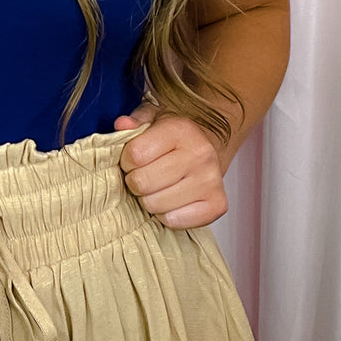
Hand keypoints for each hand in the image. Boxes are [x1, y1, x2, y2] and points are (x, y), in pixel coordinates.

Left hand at [114, 105, 228, 228]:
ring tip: (157, 188)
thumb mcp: (152, 119)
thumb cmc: (172, 139)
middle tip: (144, 176)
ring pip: (155, 204)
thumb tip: (122, 125)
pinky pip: (173, 220)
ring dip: (149, 199)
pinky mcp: (217, 204)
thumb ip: (135, 121)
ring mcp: (211, 180)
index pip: (135, 154)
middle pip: (143, 182)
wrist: (205, 149)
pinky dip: (166, 215)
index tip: (134, 160)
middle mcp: (200, 154)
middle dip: (136, 182)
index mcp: (181, 130)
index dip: (126, 161)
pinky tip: (171, 201)